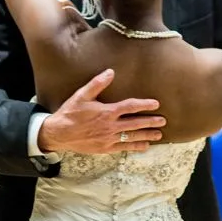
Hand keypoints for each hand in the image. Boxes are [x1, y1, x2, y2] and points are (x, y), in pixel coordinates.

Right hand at [41, 70, 164, 156]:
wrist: (58, 134)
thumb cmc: (69, 113)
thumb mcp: (81, 96)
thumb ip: (97, 84)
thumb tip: (110, 72)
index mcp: (107, 112)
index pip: (130, 107)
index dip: (145, 105)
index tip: (156, 104)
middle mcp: (110, 126)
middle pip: (136, 123)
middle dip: (151, 122)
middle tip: (163, 121)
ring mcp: (108, 139)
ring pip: (132, 137)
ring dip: (147, 135)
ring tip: (159, 134)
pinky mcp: (104, 148)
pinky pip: (123, 148)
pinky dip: (135, 147)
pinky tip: (145, 146)